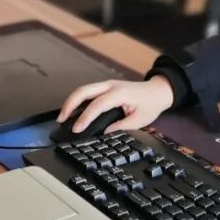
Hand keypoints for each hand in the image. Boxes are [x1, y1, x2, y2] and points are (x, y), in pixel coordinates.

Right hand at [57, 76, 174, 133]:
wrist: (157, 91)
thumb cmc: (150, 103)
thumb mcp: (140, 120)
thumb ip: (122, 127)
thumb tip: (105, 134)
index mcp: (119, 93)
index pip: (97, 105)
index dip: (85, 117)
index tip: (77, 129)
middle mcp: (110, 86)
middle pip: (84, 91)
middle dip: (69, 104)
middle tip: (61, 119)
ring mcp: (107, 85)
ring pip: (83, 89)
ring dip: (71, 101)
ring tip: (63, 117)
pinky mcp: (105, 87)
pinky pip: (88, 92)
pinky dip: (77, 100)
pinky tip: (73, 111)